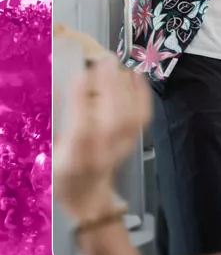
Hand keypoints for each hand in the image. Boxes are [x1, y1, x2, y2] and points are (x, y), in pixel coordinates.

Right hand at [53, 47, 150, 220]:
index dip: (79, 102)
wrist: (85, 192)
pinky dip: (142, 94)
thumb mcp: (44, 150)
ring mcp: (120, 149)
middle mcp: (100, 155)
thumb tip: (52, 86)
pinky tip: (136, 75)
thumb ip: (47, 122)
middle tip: (103, 61)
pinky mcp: (132, 142)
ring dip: (124, 87)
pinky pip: (142, 118)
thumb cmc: (60, 168)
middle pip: (112, 121)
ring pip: (129, 118)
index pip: (81, 131)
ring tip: (115, 64)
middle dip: (109, 88)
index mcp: (74, 160)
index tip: (78, 75)